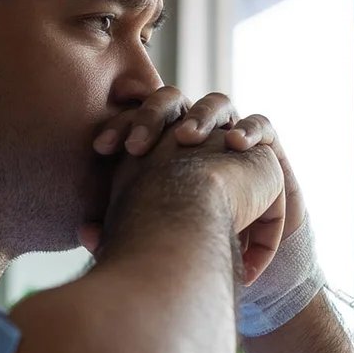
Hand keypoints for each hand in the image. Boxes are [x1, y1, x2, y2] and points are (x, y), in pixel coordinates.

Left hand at [84, 119, 285, 285]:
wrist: (241, 250)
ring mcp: (231, 132)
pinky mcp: (268, 145)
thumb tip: (86, 234)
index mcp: (161, 142)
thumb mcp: (153, 238)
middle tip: (139, 146)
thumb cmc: (192, 239)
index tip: (101, 149)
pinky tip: (237, 145)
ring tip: (187, 138)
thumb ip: (116, 234)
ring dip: (201, 118)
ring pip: (217, 104)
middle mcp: (196, 130)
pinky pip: (263, 124)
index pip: (135, 119)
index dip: (117, 127)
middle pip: (171, 102)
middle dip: (153, 117)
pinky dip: (250, 131)